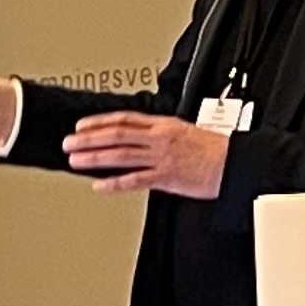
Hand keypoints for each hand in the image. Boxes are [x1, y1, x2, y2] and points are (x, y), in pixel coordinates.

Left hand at [60, 111, 226, 197]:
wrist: (235, 163)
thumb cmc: (215, 150)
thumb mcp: (185, 132)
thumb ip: (161, 134)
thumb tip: (142, 137)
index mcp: (163, 125)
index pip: (124, 119)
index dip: (99, 122)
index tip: (81, 126)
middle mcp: (159, 139)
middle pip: (116, 135)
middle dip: (89, 139)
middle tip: (69, 143)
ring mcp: (161, 158)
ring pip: (121, 155)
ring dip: (95, 157)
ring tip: (75, 160)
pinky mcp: (167, 177)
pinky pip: (135, 180)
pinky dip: (115, 183)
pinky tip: (99, 185)